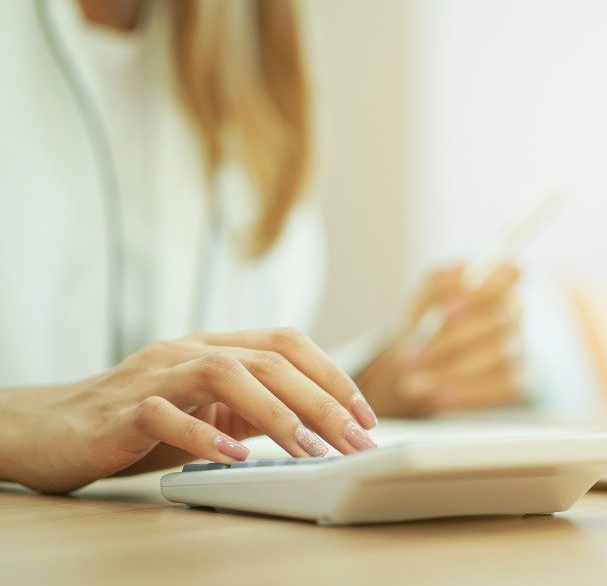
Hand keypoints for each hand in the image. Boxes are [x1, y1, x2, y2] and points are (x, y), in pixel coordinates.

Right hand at [0, 328, 377, 492]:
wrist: (47, 428)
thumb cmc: (135, 423)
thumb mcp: (206, 412)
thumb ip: (252, 409)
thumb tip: (316, 425)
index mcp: (214, 347)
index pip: (287, 343)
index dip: (332, 375)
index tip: (365, 415)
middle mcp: (189, 351)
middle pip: (269, 358)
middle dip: (322, 400)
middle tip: (356, 440)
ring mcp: (154, 376)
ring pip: (226, 373)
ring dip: (277, 413)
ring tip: (310, 450)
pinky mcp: (121, 412)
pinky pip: (165, 414)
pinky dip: (204, 434)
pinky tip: (234, 456)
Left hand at [356, 265, 524, 416]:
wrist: (417, 368)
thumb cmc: (426, 324)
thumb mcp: (425, 297)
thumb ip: (439, 286)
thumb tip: (461, 286)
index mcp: (496, 283)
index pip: (509, 273)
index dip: (483, 290)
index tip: (445, 309)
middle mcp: (514, 313)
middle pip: (496, 321)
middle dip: (449, 341)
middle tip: (408, 359)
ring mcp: (519, 348)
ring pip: (499, 357)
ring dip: (453, 371)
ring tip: (414, 383)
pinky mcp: (519, 382)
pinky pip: (503, 388)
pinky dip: (469, 393)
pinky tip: (439, 396)